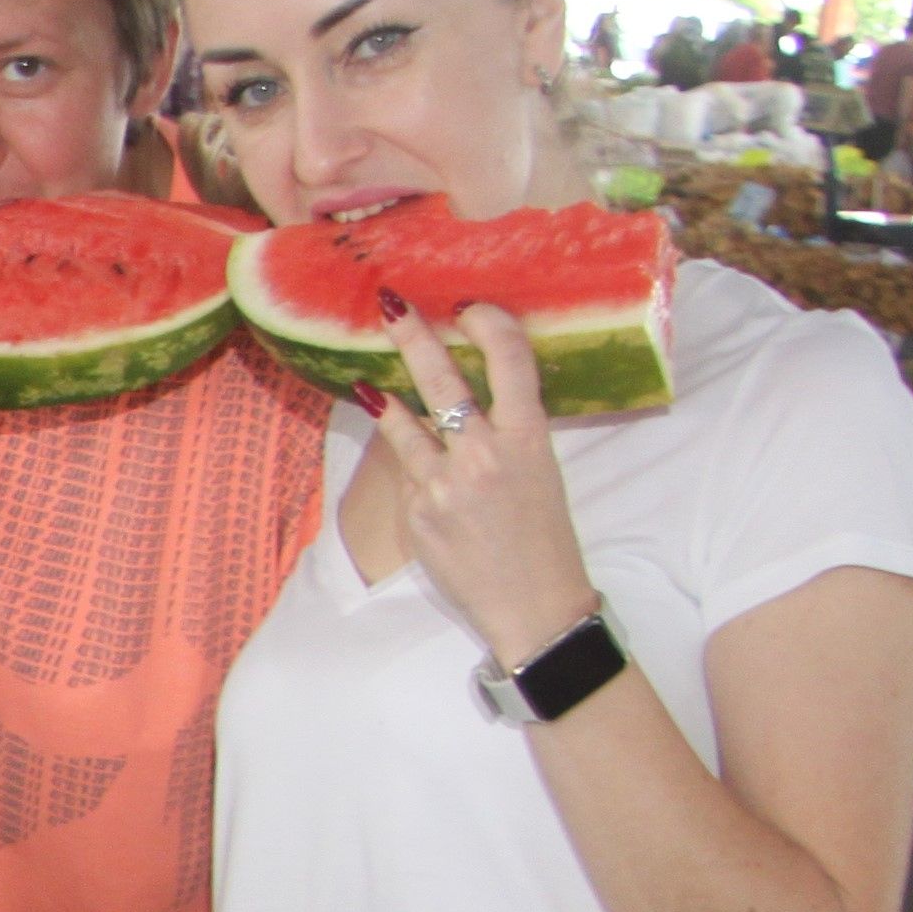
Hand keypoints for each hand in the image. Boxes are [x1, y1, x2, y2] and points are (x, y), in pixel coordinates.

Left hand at [360, 297, 594, 667]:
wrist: (533, 606)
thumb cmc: (544, 537)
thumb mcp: (541, 472)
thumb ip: (509, 433)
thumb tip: (472, 399)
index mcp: (529, 438)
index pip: (510, 359)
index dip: (489, 323)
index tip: (469, 307)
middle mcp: (485, 454)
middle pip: (444, 381)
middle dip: (415, 337)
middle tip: (392, 304)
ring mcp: (446, 483)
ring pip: (405, 424)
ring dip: (386, 395)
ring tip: (367, 380)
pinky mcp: (419, 511)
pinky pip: (406, 471)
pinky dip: (404, 457)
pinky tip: (400, 449)